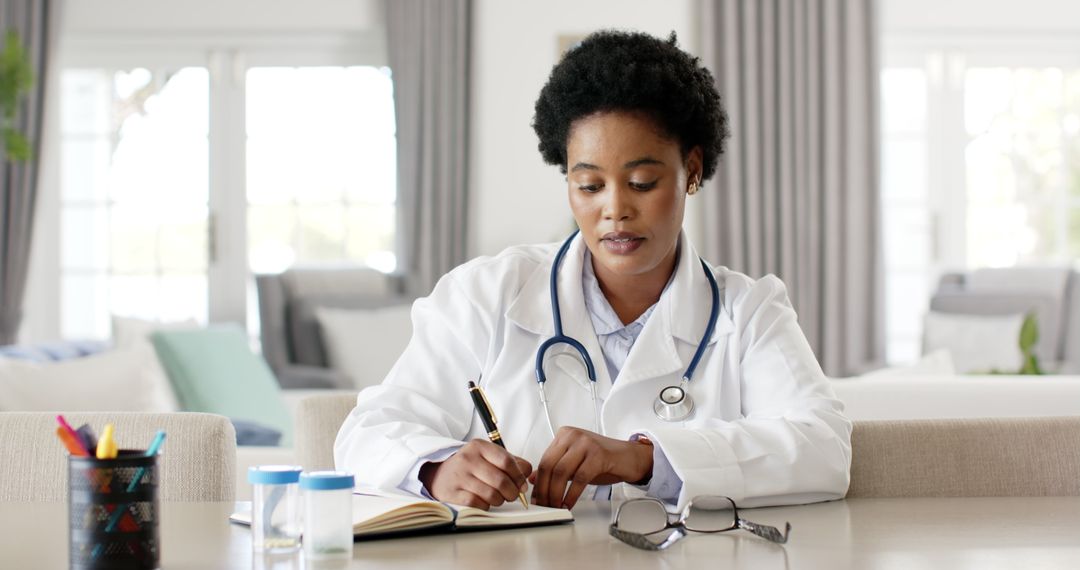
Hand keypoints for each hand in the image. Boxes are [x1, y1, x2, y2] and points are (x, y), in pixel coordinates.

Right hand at [418, 439, 531, 509]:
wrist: (438, 474)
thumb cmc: (469, 466)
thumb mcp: (487, 456)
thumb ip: (510, 461)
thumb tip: (527, 475)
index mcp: (479, 446)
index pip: (507, 461)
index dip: (519, 476)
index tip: (522, 485)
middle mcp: (468, 459)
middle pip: (501, 480)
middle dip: (512, 492)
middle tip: (512, 495)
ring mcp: (459, 476)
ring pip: (491, 494)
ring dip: (500, 500)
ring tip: (498, 498)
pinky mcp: (452, 493)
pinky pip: (478, 504)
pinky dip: (486, 506)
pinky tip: (485, 502)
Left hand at [529, 427, 652, 508]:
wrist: (630, 457)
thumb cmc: (603, 460)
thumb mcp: (575, 463)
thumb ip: (555, 468)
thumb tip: (533, 479)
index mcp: (564, 435)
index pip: (544, 460)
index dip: (538, 482)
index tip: (536, 498)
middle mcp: (573, 436)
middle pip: (550, 465)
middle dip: (545, 490)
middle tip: (544, 505)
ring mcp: (586, 443)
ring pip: (561, 472)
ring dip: (556, 494)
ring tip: (556, 506)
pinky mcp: (598, 455)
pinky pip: (579, 478)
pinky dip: (572, 494)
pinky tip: (569, 503)